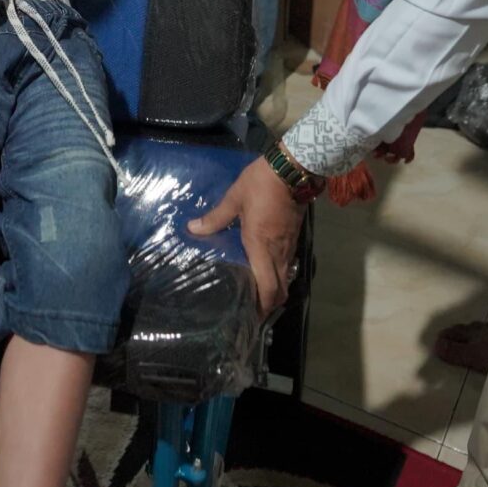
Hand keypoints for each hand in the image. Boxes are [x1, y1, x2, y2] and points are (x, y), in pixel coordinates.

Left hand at [187, 156, 306, 313]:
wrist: (293, 169)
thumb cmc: (261, 185)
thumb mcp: (234, 198)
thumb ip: (215, 217)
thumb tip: (193, 229)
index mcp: (261, 247)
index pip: (268, 288)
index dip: (263, 307)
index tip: (251, 317)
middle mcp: (277, 252)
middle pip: (280, 289)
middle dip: (269, 304)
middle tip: (252, 309)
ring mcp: (289, 245)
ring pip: (285, 277)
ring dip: (274, 289)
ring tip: (256, 292)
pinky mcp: (294, 237)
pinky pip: (286, 263)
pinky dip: (278, 273)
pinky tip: (265, 267)